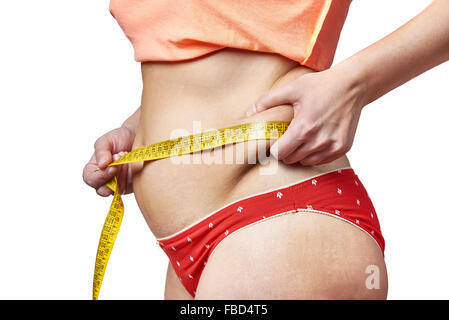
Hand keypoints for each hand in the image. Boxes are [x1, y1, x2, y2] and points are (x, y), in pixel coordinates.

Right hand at [82, 126, 134, 195]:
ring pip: (119, 189)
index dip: (101, 176)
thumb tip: (102, 165)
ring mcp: (118, 184)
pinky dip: (134, 175)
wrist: (137, 136)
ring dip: (125, 174)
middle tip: (122, 161)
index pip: (91, 180)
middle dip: (114, 177)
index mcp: (93, 169)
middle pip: (103, 190)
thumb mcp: (106, 140)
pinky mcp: (131, 185)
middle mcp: (104, 180)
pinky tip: (135, 164)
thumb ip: (101, 151)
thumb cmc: (119, 138)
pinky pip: (132, 186)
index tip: (113, 166)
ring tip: (128, 158)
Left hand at [247, 69, 362, 165]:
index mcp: (304, 127)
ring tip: (302, 136)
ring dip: (300, 153)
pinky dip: (314, 153)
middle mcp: (319, 141)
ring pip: (305, 162)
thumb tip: (248, 113)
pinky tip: (315, 138)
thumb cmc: (320, 85)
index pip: (279, 154)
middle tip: (288, 136)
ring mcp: (332, 146)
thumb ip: (267, 101)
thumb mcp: (292, 88)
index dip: (274, 148)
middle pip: (291, 159)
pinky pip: (320, 160)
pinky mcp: (342, 148)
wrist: (353, 86)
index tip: (275, 139)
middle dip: (286, 150)